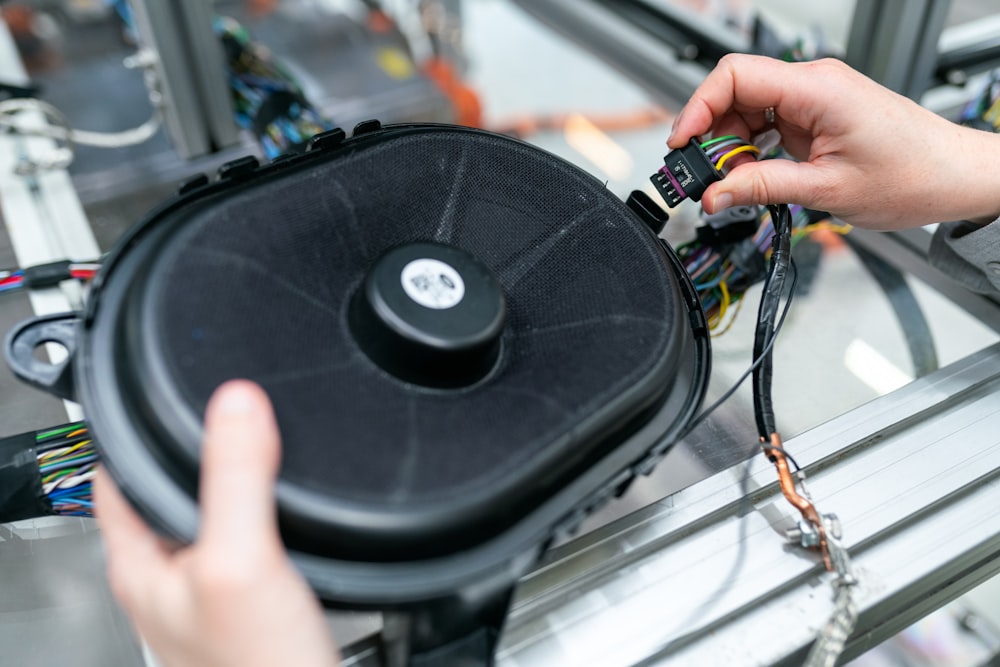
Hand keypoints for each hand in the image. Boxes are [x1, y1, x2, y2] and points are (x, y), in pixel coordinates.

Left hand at [94, 380, 340, 666]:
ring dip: (228, 480)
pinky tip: (285, 508)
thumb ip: (236, 479)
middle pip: (163, 493)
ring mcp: (209, 594)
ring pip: (208, 516)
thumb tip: (236, 402)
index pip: (113, 479)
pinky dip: (261, 512)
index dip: (129, 431)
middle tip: (217, 409)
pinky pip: (246, 540)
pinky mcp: (250, 605)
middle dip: (187, 448)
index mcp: (143, 567)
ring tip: (252, 444)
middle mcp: (169, 580)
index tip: (150, 391)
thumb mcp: (242, 560)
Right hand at [669, 54, 999, 228]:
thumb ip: (762, 188)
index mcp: (817, 90)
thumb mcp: (826, 191)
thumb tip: (713, 195)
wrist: (953, 177)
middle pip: (735, 93)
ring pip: (747, 110)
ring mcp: (813, 99)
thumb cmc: (912, 175)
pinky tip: (751, 175)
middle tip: (703, 177)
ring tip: (730, 183)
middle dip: (710, 134)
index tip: (683, 144)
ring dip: (730, 146)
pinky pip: (766, 123)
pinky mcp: (815, 115)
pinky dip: (751, 150)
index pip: (735, 76)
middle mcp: (813, 85)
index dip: (699, 107)